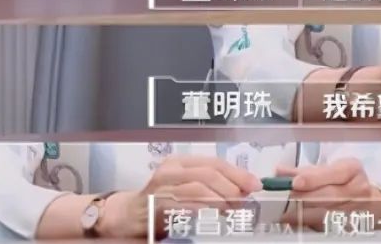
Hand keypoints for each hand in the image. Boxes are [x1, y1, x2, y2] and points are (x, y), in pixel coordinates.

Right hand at [115, 155, 260, 238]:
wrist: (124, 218)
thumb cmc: (160, 204)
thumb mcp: (186, 189)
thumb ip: (210, 187)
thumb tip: (243, 191)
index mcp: (182, 162)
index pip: (215, 162)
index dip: (238, 173)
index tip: (255, 185)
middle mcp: (171, 169)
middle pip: (208, 172)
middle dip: (232, 185)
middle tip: (245, 200)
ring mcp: (161, 186)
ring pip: (197, 186)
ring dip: (220, 198)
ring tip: (233, 209)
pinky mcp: (153, 204)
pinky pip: (182, 205)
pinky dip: (201, 209)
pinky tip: (213, 216)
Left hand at [277, 159, 380, 228]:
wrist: (370, 202)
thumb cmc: (345, 182)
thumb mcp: (330, 170)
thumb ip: (305, 171)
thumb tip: (280, 171)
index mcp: (352, 169)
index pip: (333, 173)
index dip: (313, 178)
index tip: (295, 182)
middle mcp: (358, 189)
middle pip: (328, 196)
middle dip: (304, 198)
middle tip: (285, 200)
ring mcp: (356, 209)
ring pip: (327, 214)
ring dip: (304, 215)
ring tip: (286, 215)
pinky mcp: (351, 226)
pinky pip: (327, 227)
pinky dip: (310, 225)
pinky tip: (297, 224)